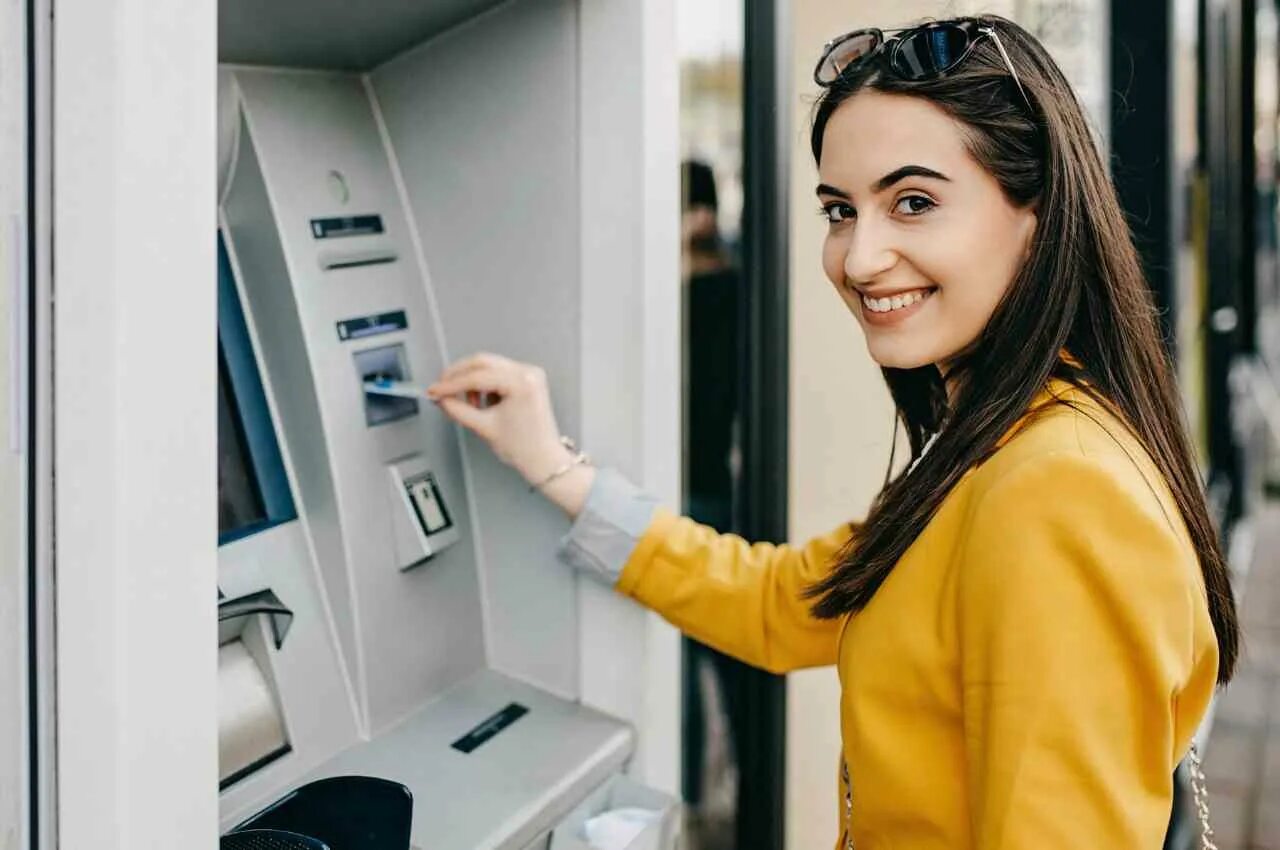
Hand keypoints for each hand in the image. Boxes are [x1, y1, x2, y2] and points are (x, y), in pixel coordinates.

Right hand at [428, 355, 593, 516]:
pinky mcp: (528, 379)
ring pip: (490, 366)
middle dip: (458, 375)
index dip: (450, 384)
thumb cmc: (523, 448)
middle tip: (441, 389)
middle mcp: (528, 372)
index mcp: (521, 383)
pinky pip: (499, 373)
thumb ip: (457, 409)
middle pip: (482, 362)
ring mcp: (530, 374)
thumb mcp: (484, 427)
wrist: (544, 459)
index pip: (477, 376)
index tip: (434, 391)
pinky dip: (485, 384)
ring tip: (469, 404)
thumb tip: (441, 398)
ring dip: (472, 380)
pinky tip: (484, 402)